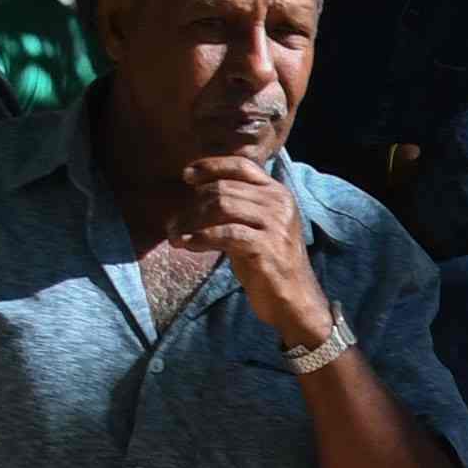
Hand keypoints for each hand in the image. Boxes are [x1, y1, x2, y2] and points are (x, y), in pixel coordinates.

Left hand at [195, 157, 335, 358]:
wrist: (294, 301)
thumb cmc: (269, 264)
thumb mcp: (256, 227)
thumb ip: (237, 206)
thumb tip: (195, 192)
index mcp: (278, 193)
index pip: (242, 166)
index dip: (211, 166)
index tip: (186, 175)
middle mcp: (279, 203)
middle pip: (223, 188)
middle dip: (191, 205)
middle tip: (173, 223)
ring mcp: (275, 224)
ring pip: (221, 206)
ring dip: (190, 221)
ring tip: (175, 235)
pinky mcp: (267, 247)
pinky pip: (224, 233)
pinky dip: (200, 237)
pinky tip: (186, 244)